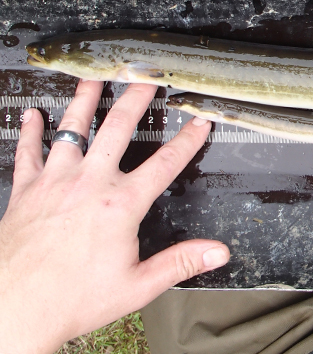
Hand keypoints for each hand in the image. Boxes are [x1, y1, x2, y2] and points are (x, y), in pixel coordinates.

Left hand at [0, 81, 229, 353]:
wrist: (12, 309)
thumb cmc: (71, 299)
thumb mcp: (137, 285)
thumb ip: (180, 262)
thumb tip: (217, 252)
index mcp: (120, 205)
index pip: (165, 163)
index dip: (188, 140)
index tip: (200, 122)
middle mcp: (89, 185)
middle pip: (118, 129)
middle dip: (136, 98)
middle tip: (145, 77)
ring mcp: (55, 182)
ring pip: (72, 129)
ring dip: (84, 100)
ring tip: (92, 77)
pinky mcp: (26, 191)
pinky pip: (27, 152)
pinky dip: (29, 131)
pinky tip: (31, 114)